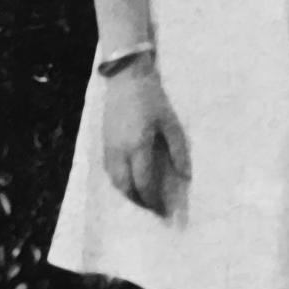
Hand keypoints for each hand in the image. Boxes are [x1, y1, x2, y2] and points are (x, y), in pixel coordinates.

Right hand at [103, 60, 190, 215]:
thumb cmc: (152, 97)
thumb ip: (178, 150)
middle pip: (126, 188)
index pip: (144, 184)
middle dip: (139, 202)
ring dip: (128, 194)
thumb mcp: (170, 122)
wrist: (126, 76)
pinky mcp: (103, 141)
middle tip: (153, 210)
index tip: (164, 212)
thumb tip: (186, 176)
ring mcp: (108, 147)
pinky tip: (129, 180)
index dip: (153, 201)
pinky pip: (109, 170)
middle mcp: (120, 152)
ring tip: (142, 199)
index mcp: (138, 147)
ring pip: (114, 181)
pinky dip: (119, 181)